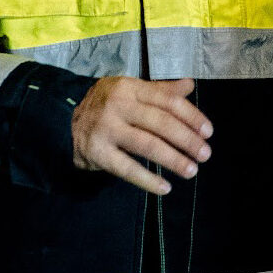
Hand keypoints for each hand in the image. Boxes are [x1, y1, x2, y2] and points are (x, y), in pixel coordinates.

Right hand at [71, 76, 210, 194]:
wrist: (64, 122)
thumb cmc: (107, 106)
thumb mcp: (130, 90)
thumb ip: (160, 90)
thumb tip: (190, 85)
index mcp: (129, 87)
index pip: (167, 101)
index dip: (191, 116)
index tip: (208, 131)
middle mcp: (117, 106)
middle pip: (160, 123)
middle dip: (187, 140)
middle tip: (205, 154)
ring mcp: (106, 129)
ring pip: (147, 145)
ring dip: (173, 160)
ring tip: (191, 170)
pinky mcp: (97, 152)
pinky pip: (127, 169)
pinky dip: (148, 180)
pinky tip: (165, 188)